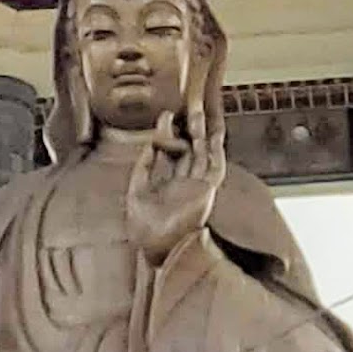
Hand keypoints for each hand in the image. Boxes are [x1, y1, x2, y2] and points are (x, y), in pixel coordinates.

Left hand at [125, 104, 223, 265]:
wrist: (155, 245)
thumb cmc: (143, 226)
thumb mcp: (137, 189)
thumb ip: (144, 166)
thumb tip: (148, 145)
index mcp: (166, 183)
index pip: (170, 152)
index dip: (168, 133)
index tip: (165, 116)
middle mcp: (183, 183)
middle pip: (188, 149)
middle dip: (188, 128)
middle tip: (187, 106)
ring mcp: (196, 187)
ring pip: (202, 154)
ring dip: (201, 134)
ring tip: (198, 112)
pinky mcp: (206, 191)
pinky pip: (214, 167)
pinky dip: (216, 151)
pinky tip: (214, 136)